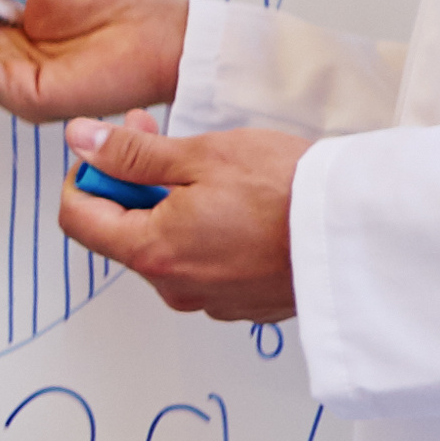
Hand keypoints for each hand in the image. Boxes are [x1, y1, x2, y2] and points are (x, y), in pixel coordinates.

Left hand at [59, 116, 305, 320]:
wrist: (360, 231)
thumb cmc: (289, 191)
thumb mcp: (201, 155)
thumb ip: (131, 154)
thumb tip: (81, 142)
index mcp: (154, 252)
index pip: (79, 220)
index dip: (84, 178)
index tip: (105, 151)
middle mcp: (175, 287)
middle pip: (122, 233)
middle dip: (130, 183)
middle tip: (157, 138)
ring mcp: (210, 300)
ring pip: (165, 248)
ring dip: (168, 206)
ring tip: (206, 169)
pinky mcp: (242, 303)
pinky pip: (203, 265)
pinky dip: (204, 232)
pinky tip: (235, 204)